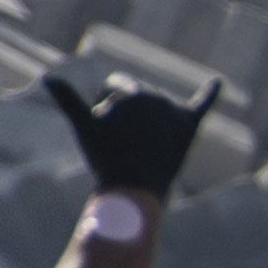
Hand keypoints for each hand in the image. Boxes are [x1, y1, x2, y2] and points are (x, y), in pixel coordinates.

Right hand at [41, 70, 221, 196]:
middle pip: (135, 95)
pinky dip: (210, 93)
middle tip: (121, 143)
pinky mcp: (188, 129)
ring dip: (146, 120)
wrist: (136, 188)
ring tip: (140, 146)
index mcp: (133, 90)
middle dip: (124, 114)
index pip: (114, 85)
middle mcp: (158, 97)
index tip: (105, 130)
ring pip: (155, 107)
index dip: (105, 105)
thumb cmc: (106, 158)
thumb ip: (69, 101)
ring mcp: (174, 113)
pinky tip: (219, 82)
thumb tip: (49, 78)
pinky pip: (201, 105)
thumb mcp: (86, 127)